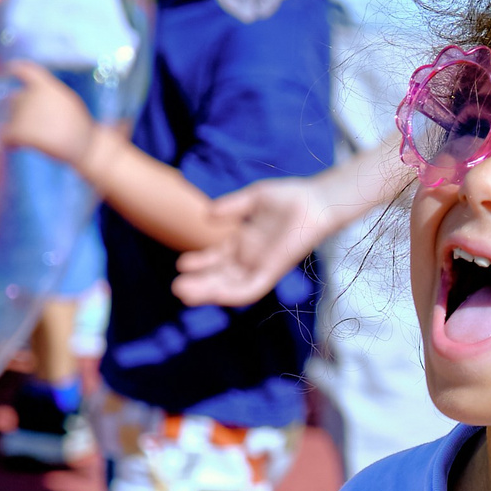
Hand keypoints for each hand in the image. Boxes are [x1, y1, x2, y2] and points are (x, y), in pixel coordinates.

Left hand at [0, 61, 101, 167]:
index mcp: (46, 86)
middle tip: (36, 128)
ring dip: (17, 128)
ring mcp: (27, 113)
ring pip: (12, 118)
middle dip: (21, 113)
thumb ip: (46, 95)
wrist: (85, 146)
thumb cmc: (79, 126)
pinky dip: (9, 142)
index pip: (26, 70)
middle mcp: (34, 96)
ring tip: (32, 140)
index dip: (16, 68)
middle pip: (16, 100)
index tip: (10, 68)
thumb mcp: (66, 101)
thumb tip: (23, 95)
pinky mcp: (22, 132)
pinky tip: (15, 147)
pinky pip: (6, 135)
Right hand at [172, 177, 334, 307]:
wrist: (314, 201)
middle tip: (176, 288)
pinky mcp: (272, 272)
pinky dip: (231, 293)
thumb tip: (207, 214)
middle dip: (199, 284)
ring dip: (208, 292)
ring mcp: (261, 266)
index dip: (199, 264)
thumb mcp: (253, 199)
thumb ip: (231, 206)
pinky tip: (214, 294)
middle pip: (220, 277)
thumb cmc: (289, 197)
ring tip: (185, 293)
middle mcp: (250, 258)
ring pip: (230, 286)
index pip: (216, 260)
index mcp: (244, 243)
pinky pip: (250, 289)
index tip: (181, 265)